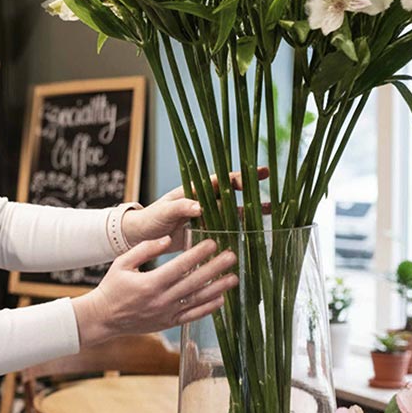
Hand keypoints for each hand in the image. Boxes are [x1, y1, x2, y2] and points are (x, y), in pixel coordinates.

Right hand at [72, 236, 237, 346]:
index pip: (180, 266)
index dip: (198, 254)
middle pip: (194, 281)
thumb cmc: (112, 287)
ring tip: (234, 277)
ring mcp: (166, 313)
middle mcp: (161, 300)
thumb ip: (145, 249)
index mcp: (150, 283)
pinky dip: (208, 308)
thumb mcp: (122, 263)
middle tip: (231, 256)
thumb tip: (167, 239)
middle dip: (215, 268)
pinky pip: (192, 315)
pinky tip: (221, 298)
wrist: (103, 318)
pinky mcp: (168, 323)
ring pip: (198, 300)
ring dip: (218, 288)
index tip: (212, 243)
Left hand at [122, 167, 270, 252]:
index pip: (220, 180)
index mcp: (193, 191)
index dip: (238, 177)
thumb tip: (200, 207)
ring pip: (231, 212)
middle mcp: (203, 202)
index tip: (256, 175)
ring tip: (269, 212)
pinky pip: (224, 230)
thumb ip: (180, 207)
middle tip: (270, 192)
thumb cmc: (150, 219)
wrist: (141, 237)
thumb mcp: (163, 211)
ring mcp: (205, 217)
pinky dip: (237, 231)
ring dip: (249, 212)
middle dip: (250, 191)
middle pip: (231, 194)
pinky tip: (251, 235)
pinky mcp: (204, 233)